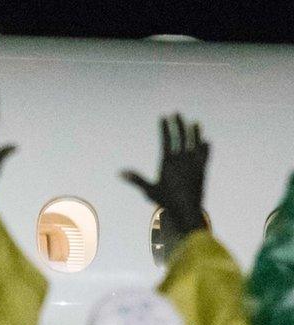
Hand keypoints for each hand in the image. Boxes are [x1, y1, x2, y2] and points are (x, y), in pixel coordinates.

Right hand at [121, 114, 208, 234]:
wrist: (187, 211)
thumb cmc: (166, 201)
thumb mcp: (149, 190)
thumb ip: (136, 179)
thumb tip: (120, 173)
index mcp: (168, 163)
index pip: (167, 140)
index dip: (165, 128)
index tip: (164, 117)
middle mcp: (182, 161)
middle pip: (181, 138)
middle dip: (178, 124)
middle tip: (177, 113)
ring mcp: (194, 164)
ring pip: (194, 144)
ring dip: (194, 132)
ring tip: (195, 122)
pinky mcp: (202, 171)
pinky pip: (204, 156)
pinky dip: (205, 148)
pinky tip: (206, 142)